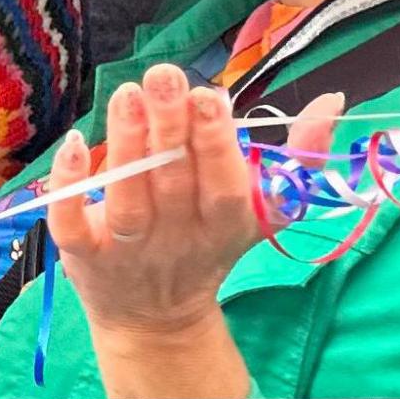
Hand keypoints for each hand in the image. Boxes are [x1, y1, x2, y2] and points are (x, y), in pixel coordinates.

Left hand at [45, 66, 338, 341]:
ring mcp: (128, 248)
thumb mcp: (260, 214)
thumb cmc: (208, 248)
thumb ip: (297, 160)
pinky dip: (69, 188)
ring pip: (127, 199)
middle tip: (165, 76)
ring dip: (127, 144)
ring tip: (128, 94)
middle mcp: (177, 237)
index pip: (225, 187)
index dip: (218, 145)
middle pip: (174, 183)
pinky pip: (72, 225)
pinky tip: (72, 144)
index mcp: (223, 225)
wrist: (155, 323)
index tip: (212, 96)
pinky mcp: (84, 256)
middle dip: (171, 127)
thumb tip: (331, 101)